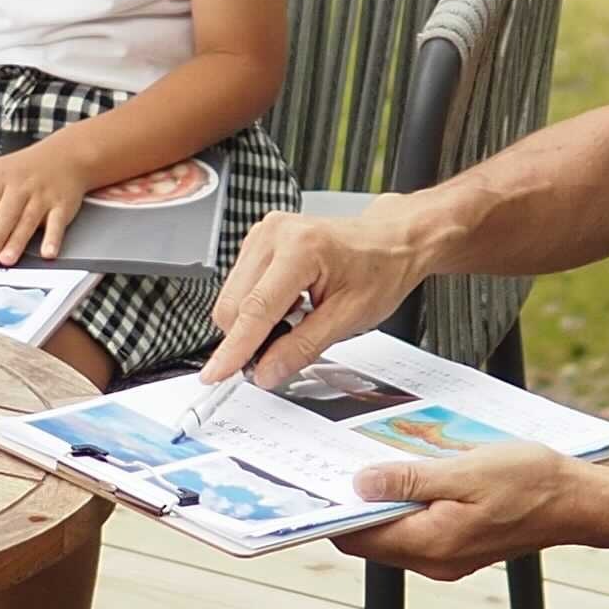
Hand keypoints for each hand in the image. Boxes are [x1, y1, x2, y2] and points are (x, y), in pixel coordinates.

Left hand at [0, 139, 92, 268]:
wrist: (63, 155)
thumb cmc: (21, 168)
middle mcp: (20, 187)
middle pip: (6, 214)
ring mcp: (42, 196)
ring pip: (28, 220)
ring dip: (18, 241)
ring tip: (7, 258)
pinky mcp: (62, 205)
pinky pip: (57, 223)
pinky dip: (53, 238)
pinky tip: (47, 252)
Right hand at [204, 206, 419, 387]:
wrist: (392, 241)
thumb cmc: (380, 269)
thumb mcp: (349, 318)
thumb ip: (303, 347)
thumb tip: (266, 371)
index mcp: (301, 249)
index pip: (255, 309)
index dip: (234, 348)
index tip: (217, 374)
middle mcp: (274, 235)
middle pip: (233, 305)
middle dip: (248, 339)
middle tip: (279, 353)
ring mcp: (263, 234)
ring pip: (231, 298)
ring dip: (252, 323)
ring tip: (295, 319)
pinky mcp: (258, 241)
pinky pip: (239, 286)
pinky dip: (256, 308)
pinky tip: (288, 305)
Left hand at [336, 443, 608, 581]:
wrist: (579, 502)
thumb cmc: (531, 482)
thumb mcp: (464, 470)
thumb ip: (409, 478)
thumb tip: (361, 484)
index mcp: (431, 543)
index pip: (358, 537)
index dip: (334, 511)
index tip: (319, 481)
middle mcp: (434, 560)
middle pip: (372, 537)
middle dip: (356, 503)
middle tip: (345, 460)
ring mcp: (448, 557)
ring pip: (395, 532)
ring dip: (384, 501)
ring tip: (381, 461)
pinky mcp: (461, 546)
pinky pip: (419, 528)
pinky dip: (409, 504)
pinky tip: (415, 474)